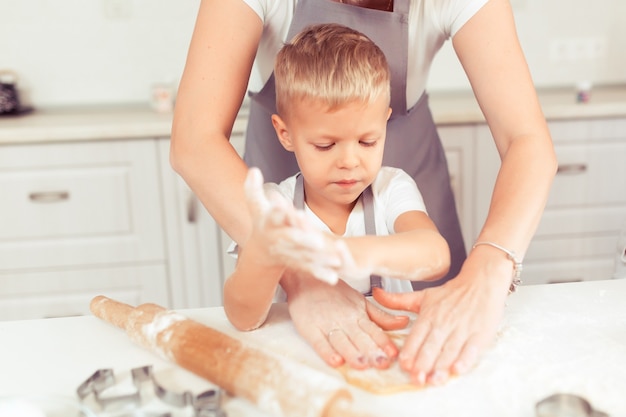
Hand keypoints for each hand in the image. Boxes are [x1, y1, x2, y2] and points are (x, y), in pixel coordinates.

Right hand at [244, 168, 345, 283]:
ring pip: (305, 256)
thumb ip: (253, 189)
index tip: (282, 208)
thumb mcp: (255, 205)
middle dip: (304, 240)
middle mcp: (279, 239)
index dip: (278, 212)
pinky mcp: (298, 264)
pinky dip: (321, 274)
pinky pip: (310, 269)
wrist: (260, 251)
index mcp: (269, 223)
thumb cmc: (262, 223)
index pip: (273, 216)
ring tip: (334, 260)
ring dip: (319, 259)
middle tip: (317, 241)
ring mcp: (289, 253)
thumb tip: (253, 170)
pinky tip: (333, 278)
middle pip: (291, 239)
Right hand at [282, 270, 409, 369]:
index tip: (393, 353)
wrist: (305, 278)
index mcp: (357, 313)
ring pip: (341, 341)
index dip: (383, 342)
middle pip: (359, 338)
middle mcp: (344, 319)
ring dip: (352, 353)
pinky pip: (319, 342)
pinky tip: (335, 360)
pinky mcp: (309, 328)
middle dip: (371, 351)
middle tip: (381, 363)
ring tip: (361, 364)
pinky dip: (327, 351)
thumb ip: (380, 315)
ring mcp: (326, 323)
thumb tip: (403, 322)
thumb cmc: (332, 291)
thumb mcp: (359, 300)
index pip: (373, 330)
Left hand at [372, 253, 510, 385]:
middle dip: (423, 363)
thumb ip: (398, 300)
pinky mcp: (480, 334)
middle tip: (416, 379)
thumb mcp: (423, 296)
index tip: (404, 364)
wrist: (481, 282)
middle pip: (432, 346)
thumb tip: (375, 294)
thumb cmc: (452, 294)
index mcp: (429, 315)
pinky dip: (465, 359)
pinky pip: (471, 349)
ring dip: (441, 366)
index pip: (417, 335)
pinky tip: (458, 369)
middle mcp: (444, 323)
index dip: (410, 351)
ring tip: (433, 380)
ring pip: (450, 350)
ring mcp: (462, 329)